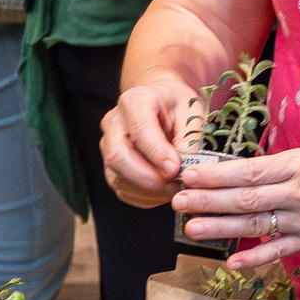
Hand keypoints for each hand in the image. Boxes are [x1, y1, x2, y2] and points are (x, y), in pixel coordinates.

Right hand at [103, 79, 202, 207]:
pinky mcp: (111, 166)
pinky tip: (164, 193)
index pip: (139, 131)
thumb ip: (190, 133)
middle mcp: (113, 123)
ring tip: (176, 189)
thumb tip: (186, 162)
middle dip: (148, 177)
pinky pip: (122, 189)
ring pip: (117, 177)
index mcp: (134, 102)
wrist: (160, 102)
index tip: (176, 167)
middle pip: (118, 157)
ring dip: (148, 191)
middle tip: (176, 183)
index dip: (157, 153)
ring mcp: (108, 146)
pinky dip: (144, 198)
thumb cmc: (176, 104)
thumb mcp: (191, 109)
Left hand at [174, 144, 299, 270]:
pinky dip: (254, 258)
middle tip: (178, 201)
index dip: (215, 176)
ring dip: (220, 228)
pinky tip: (230, 261)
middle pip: (245, 200)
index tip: (189, 175)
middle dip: (208, 201)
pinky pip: (278, 251)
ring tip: (192, 227)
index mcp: (299, 166)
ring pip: (256, 225)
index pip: (248, 172)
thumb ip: (278, 166)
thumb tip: (236, 172)